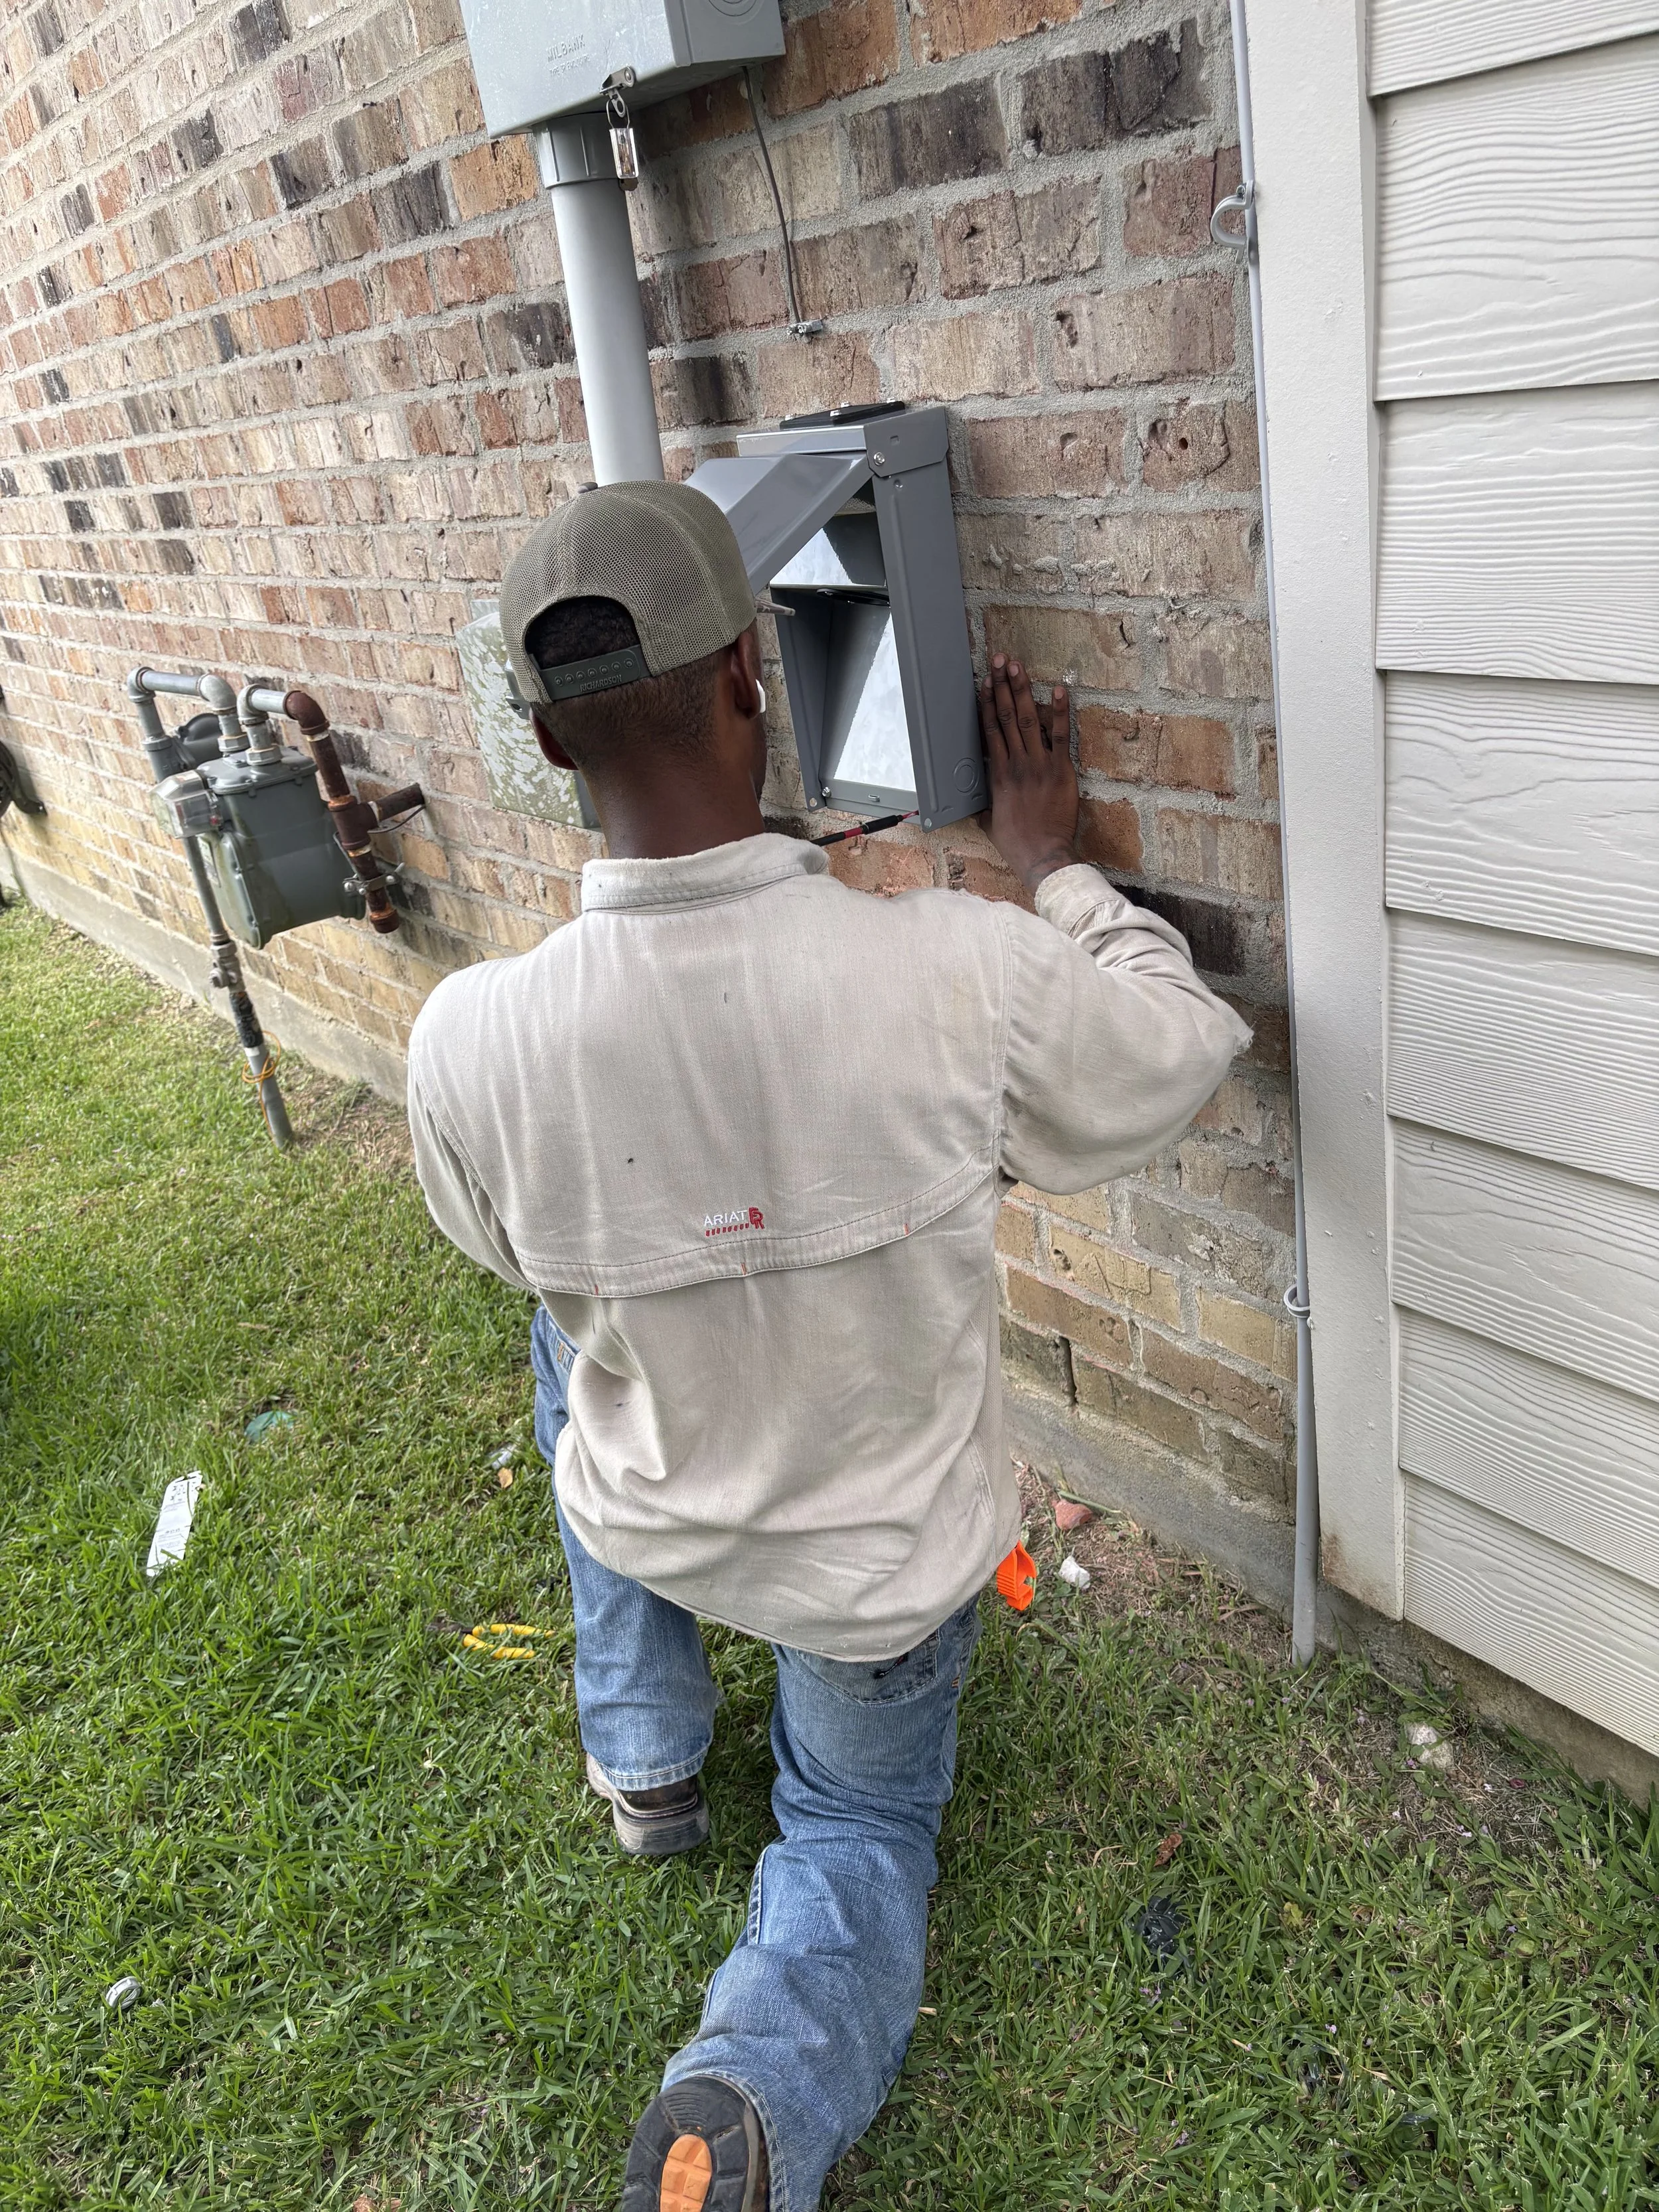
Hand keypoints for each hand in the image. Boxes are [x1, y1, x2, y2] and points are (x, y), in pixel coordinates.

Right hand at [979, 655, 1078, 892]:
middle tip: (999, 660)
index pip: (989, 729)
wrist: (1043, 854)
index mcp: (998, 774)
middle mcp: (1016, 763)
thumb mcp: (991, 821)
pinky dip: (1060, 712)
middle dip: (1003, 686)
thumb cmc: (1016, 842)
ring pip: (1028, 719)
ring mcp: (1039, 764)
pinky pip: (1061, 735)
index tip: (985, 682)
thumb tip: (980, 801)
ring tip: (1017, 666)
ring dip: (1023, 690)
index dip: (987, 702)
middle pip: (1006, 716)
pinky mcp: (1061, 770)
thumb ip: (988, 804)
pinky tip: (1058, 690)